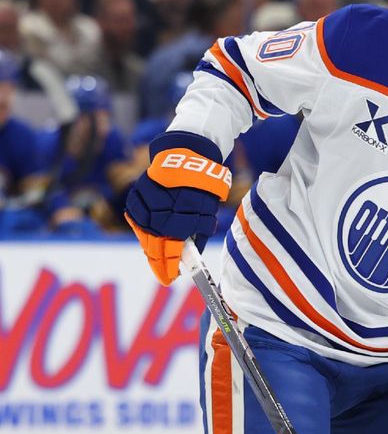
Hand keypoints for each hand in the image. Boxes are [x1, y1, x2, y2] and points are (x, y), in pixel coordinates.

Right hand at [125, 147, 230, 284]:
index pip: (172, 250)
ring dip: (151, 247)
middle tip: (164, 274)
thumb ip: (197, 233)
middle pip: (156, 245)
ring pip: (144, 232)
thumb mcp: (207, 211)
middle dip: (160, 262)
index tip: (170, 278)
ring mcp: (146, 202)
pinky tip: (148, 238)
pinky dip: (142, 229)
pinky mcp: (137, 192)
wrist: (188, 155)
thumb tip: (192, 256)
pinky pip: (135, 217)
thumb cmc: (203, 186)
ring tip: (158, 259)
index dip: (170, 267)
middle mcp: (161, 211)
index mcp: (182, 216)